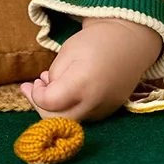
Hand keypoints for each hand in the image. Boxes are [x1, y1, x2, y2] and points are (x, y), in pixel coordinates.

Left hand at [19, 17, 162, 121]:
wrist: (129, 42)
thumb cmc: (95, 42)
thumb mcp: (67, 52)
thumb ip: (53, 76)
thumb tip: (44, 95)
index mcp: (82, 85)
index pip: (49, 103)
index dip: (36, 95)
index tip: (35, 81)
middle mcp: (94, 103)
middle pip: (57, 121)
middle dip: (40, 107)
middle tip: (34, 87)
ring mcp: (103, 111)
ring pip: (69, 121)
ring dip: (54, 108)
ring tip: (50, 84)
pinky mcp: (108, 112)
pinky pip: (83, 116)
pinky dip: (70, 107)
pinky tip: (66, 89)